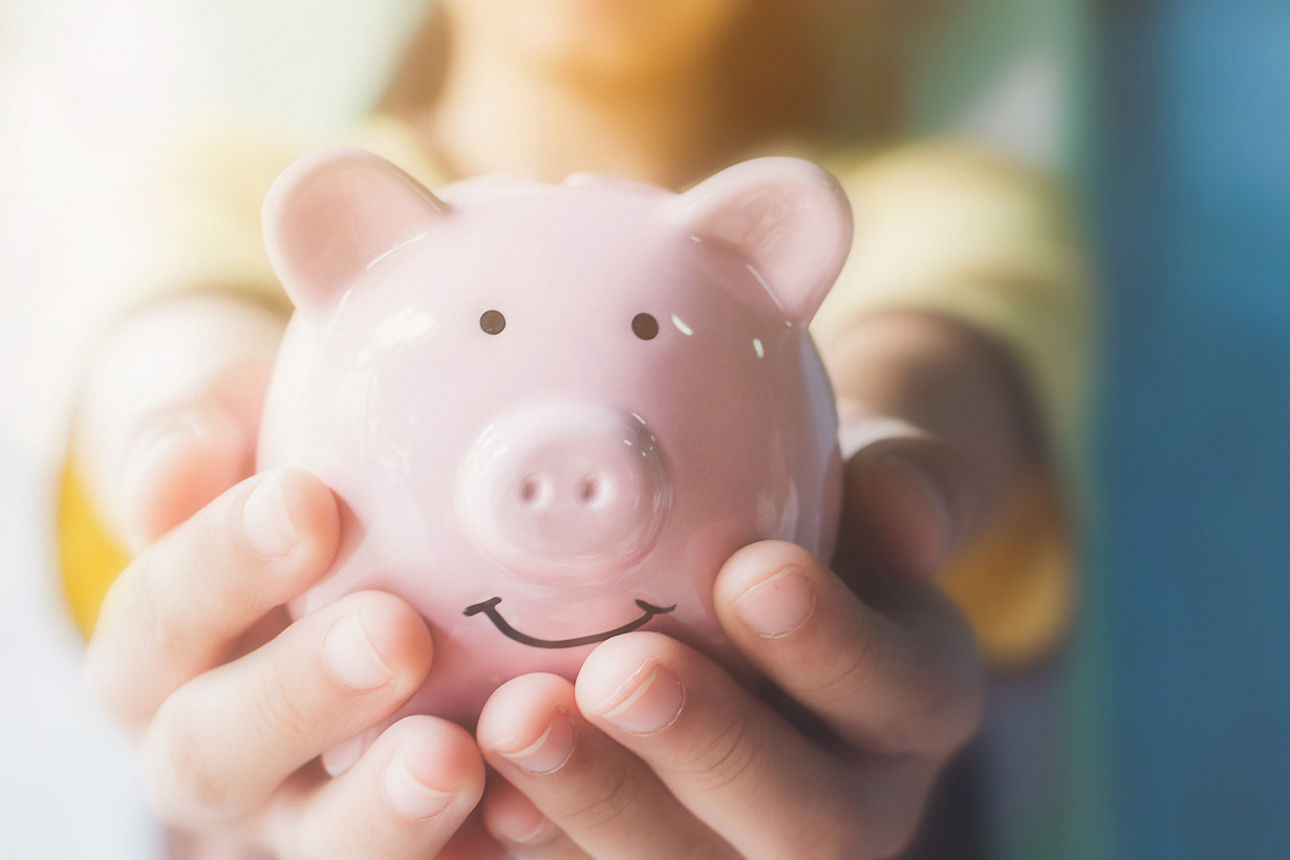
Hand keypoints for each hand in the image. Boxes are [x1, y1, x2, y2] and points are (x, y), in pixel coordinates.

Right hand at [79, 295, 494, 858]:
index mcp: (158, 653)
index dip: (221, 567)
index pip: (161, 617)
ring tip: (453, 756)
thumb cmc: (300, 490)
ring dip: (383, 809)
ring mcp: (303, 815)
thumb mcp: (245, 444)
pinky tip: (536, 808)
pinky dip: (483, 845)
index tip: (306, 500)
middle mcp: (212, 752)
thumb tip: (190, 448)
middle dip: (299, 696)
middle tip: (393, 633)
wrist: (347, 569)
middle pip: (212, 754)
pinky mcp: (397, 842)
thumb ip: (201, 443)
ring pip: (319, 844)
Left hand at [471, 313, 1033, 857]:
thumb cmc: (809, 513)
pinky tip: (478, 788)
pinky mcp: (664, 847)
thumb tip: (902, 508)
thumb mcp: (871, 479)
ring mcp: (746, 841)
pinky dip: (541, 837)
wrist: (757, 579)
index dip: (833, 647)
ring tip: (515, 720)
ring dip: (601, 800)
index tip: (752, 572)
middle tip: (619, 672)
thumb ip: (900, 482)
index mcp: (914, 702)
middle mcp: (853, 799)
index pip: (899, 690)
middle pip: (805, 817)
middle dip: (709, 746)